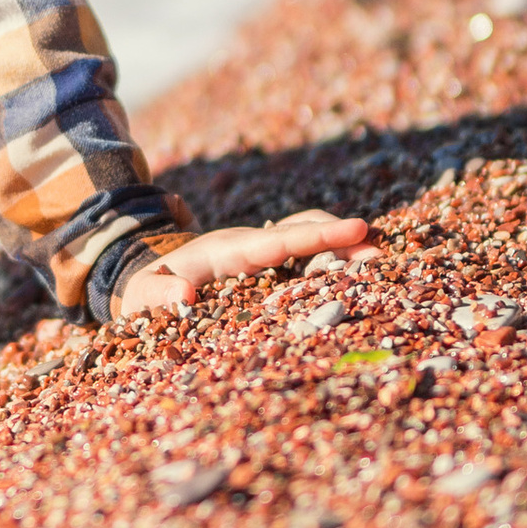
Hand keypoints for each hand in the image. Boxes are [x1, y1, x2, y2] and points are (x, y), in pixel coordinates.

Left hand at [109, 205, 369, 321]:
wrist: (146, 277)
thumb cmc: (147, 290)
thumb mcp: (143, 295)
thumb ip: (158, 295)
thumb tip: (184, 297)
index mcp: (227, 251)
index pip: (280, 242)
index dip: (319, 237)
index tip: (358, 230)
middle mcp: (251, 245)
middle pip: (304, 231)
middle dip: (342, 239)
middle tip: (383, 253)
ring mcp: (261, 254)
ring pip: (309, 239)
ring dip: (342, 248)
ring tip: (381, 264)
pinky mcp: (268, 267)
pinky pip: (306, 258)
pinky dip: (333, 262)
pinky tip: (360, 278)